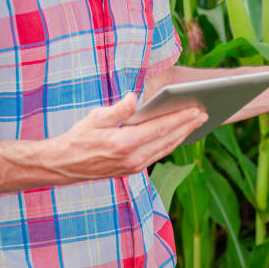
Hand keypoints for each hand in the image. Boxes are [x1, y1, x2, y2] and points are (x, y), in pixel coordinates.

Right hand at [50, 93, 207, 180]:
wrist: (64, 165)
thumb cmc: (79, 137)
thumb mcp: (95, 118)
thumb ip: (118, 109)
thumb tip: (134, 97)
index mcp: (125, 143)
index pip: (160, 128)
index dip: (181, 118)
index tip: (196, 109)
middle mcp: (133, 158)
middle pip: (169, 139)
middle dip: (188, 125)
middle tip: (204, 113)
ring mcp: (135, 167)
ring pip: (166, 148)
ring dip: (183, 135)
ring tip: (197, 122)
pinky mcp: (133, 170)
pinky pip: (159, 154)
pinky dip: (171, 143)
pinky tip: (179, 134)